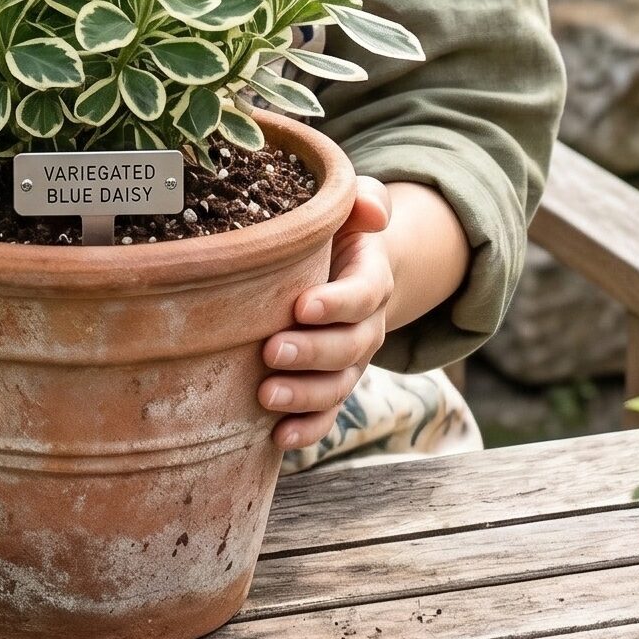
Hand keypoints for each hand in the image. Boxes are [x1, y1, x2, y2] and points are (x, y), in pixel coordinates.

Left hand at [258, 176, 393, 450]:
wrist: (348, 267)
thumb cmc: (339, 231)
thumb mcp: (352, 207)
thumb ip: (366, 201)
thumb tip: (372, 209)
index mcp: (371, 279)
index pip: (362, 294)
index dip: (336, 303)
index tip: (301, 306)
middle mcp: (366, 326)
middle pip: (349, 348)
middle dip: (311, 353)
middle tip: (271, 350)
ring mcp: (350, 362)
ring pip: (337, 387)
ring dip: (304, 396)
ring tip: (266, 395)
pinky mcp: (331, 384)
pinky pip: (326, 416)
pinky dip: (307, 430)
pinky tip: (278, 437)